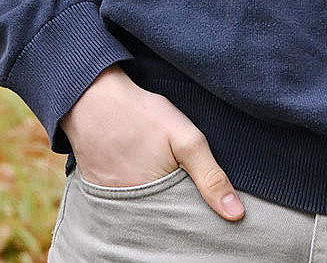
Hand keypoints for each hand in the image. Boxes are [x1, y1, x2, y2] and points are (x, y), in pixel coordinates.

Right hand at [60, 66, 244, 220]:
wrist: (90, 96)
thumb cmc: (140, 115)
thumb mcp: (185, 139)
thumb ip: (211, 176)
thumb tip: (236, 214)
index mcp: (153, 206)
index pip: (183, 230)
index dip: (198, 221)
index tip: (210, 214)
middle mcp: (128, 213)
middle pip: (163, 226)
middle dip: (178, 217)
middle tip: (184, 191)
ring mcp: (111, 204)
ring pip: (144, 215)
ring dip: (158, 208)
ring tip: (164, 185)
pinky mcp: (99, 194)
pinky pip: (124, 205)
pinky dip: (138, 199)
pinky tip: (144, 180)